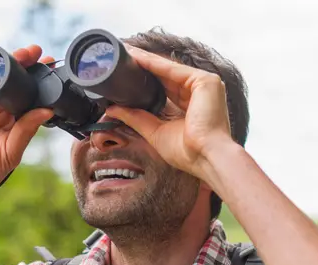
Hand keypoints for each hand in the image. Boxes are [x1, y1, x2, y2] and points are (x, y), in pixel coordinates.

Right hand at [0, 45, 54, 199]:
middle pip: (10, 80)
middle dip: (23, 65)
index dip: (36, 80)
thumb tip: (47, 111)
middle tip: (37, 53)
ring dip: (4, 65)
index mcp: (10, 119)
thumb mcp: (12, 151)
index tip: (50, 66)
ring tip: (20, 55)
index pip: (25, 94)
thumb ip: (26, 130)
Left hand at [104, 45, 235, 179]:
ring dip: (147, 61)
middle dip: (144, 67)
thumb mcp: (155, 132)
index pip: (165, 89)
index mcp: (193, 107)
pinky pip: (174, 69)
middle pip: (167, 77)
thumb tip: (111, 109)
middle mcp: (200, 94)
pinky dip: (155, 64)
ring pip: (169, 70)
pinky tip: (138, 58)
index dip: (145, 81)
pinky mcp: (206, 81)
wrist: (206, 158)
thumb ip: (136, 118)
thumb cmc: (188, 153)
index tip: (125, 73)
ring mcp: (205, 85)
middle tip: (121, 57)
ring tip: (125, 53)